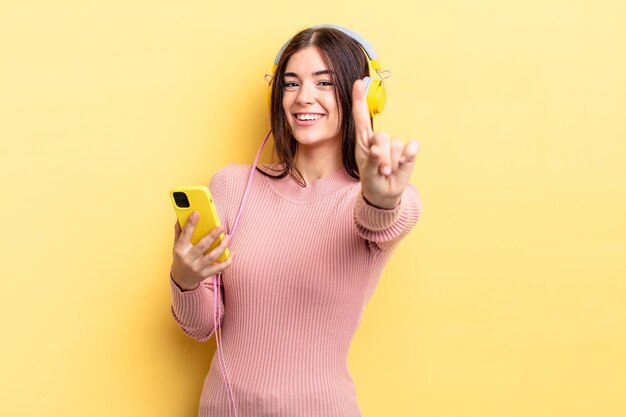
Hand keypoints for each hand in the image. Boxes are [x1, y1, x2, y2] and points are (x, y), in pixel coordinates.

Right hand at [170, 212, 232, 290]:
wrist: (181, 278)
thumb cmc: (181, 258)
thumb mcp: (176, 245)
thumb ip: (179, 232)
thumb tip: (181, 217)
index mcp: (180, 250)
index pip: (185, 235)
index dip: (191, 224)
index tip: (197, 213)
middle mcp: (188, 259)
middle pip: (202, 246)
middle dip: (212, 236)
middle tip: (220, 227)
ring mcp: (197, 268)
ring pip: (212, 257)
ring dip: (222, 246)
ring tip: (228, 237)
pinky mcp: (206, 274)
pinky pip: (219, 268)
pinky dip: (227, 260)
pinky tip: (231, 252)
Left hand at [352, 80, 419, 208]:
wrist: (384, 193)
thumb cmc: (372, 179)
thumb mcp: (367, 172)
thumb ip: (371, 160)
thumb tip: (379, 149)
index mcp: (364, 140)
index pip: (361, 116)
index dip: (359, 100)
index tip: (357, 83)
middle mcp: (378, 139)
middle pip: (381, 136)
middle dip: (380, 155)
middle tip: (379, 170)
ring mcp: (394, 145)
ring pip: (395, 145)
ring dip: (390, 163)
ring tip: (386, 173)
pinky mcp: (408, 152)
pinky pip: (410, 149)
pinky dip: (406, 158)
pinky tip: (399, 167)